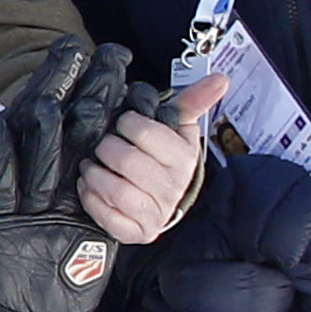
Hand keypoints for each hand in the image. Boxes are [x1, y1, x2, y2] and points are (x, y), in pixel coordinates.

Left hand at [82, 77, 219, 245]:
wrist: (161, 198)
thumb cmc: (164, 158)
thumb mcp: (177, 128)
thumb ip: (192, 101)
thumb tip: (220, 79)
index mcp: (183, 157)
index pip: (144, 131)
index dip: (127, 124)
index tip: (124, 125)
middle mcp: (172, 187)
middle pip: (126, 160)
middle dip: (106, 148)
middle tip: (102, 146)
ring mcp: (156, 212)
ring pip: (115, 190)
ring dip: (93, 174)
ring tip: (92, 166)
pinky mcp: (138, 232)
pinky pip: (108, 218)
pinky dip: (91, 199)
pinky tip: (89, 187)